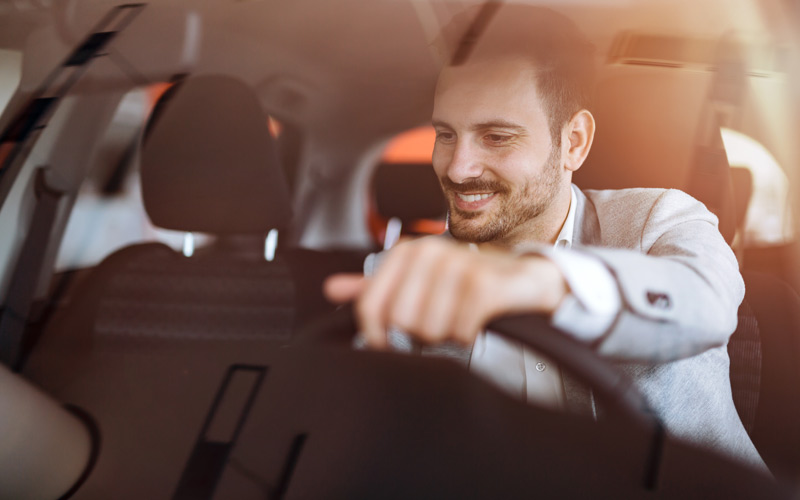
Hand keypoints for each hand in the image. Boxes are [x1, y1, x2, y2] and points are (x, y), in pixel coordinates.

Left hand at [324, 238, 567, 348]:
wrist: (524, 280)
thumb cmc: (468, 283)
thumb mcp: (419, 280)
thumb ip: (376, 286)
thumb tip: (331, 288)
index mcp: (407, 251)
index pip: (369, 307)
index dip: (376, 336)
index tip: (389, 343)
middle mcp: (430, 251)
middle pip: (400, 322)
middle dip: (421, 334)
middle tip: (441, 322)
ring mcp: (458, 265)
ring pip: (429, 329)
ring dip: (447, 335)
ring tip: (460, 318)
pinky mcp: (484, 284)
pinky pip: (459, 331)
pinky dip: (468, 335)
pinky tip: (477, 322)